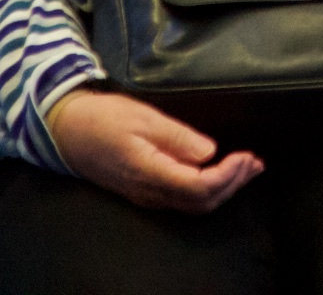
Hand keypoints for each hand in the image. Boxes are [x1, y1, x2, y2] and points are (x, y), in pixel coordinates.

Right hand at [45, 89, 261, 211]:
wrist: (67, 131)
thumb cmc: (104, 118)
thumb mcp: (143, 118)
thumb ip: (177, 138)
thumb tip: (210, 152)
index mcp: (149, 172)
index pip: (199, 187)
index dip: (228, 176)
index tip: (247, 155)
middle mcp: (149, 191)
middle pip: (201, 202)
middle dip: (233, 184)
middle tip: (256, 162)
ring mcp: (146, 195)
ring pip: (193, 205)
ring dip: (224, 188)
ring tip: (248, 168)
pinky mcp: (144, 191)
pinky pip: (182, 200)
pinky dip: (208, 189)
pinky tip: (219, 172)